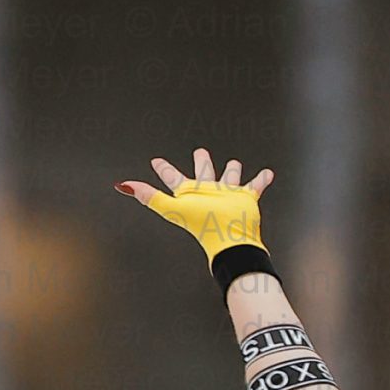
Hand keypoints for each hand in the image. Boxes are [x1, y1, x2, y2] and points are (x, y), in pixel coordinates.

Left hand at [115, 147, 275, 262]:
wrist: (231, 238)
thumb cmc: (203, 224)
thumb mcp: (173, 207)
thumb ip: (149, 196)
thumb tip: (122, 186)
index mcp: (190, 194)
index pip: (173, 178)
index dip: (163, 169)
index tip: (156, 161)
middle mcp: (208, 193)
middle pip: (203, 173)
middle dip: (202, 162)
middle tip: (200, 151)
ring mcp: (227, 195)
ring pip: (229, 178)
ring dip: (232, 170)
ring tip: (234, 163)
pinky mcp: (246, 198)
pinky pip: (255, 185)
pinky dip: (262, 179)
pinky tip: (268, 173)